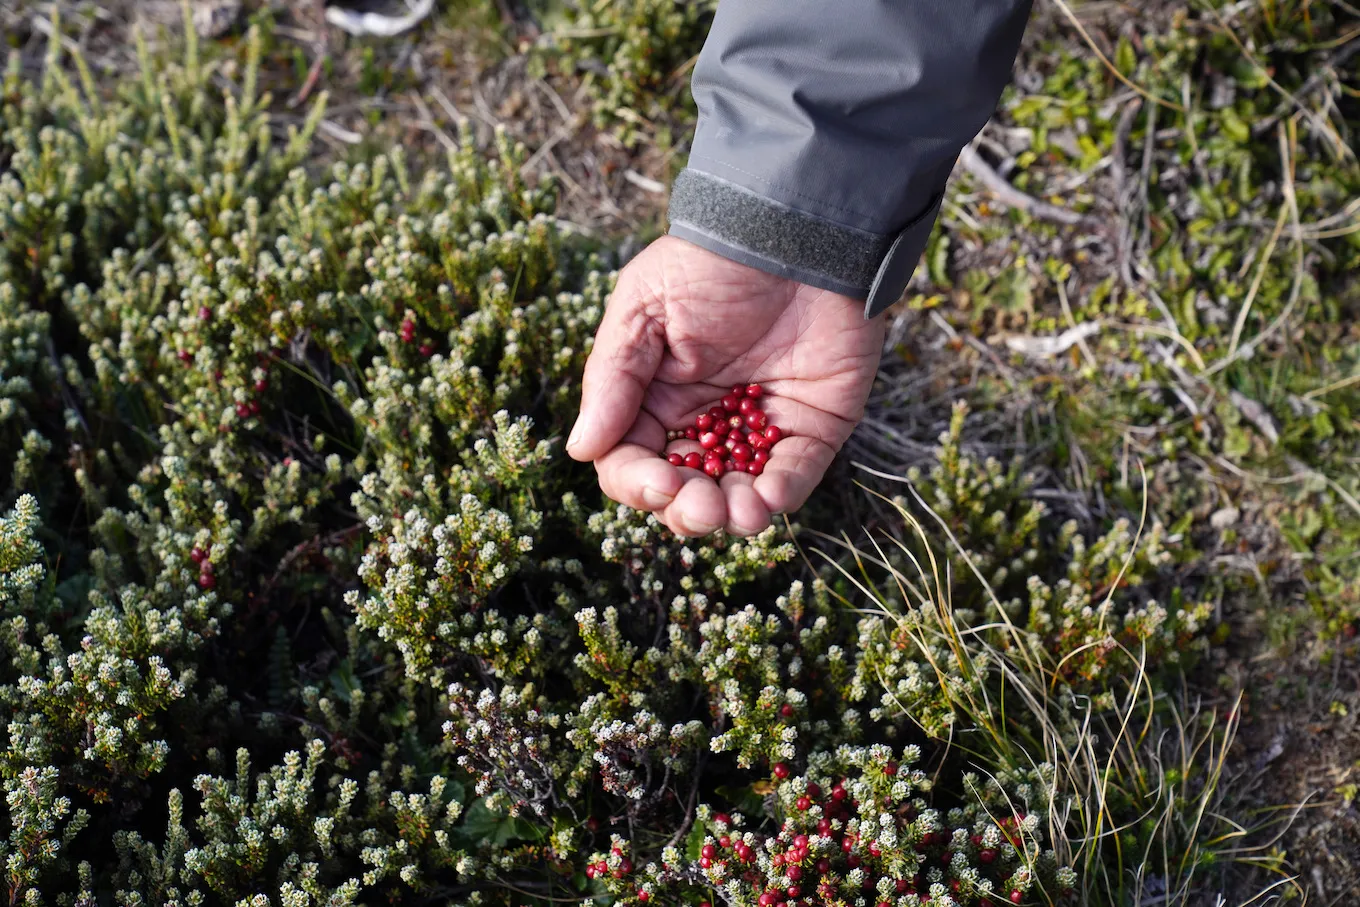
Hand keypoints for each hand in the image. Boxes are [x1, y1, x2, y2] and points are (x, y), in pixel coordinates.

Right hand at [566, 236, 884, 536]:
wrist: (794, 228)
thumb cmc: (710, 261)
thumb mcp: (644, 309)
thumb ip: (613, 378)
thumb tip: (581, 449)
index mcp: (657, 398)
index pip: (634, 460)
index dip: (639, 483)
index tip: (658, 482)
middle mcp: (706, 421)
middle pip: (685, 492)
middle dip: (688, 510)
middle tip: (700, 505)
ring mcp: (761, 427)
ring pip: (740, 496)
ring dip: (733, 516)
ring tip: (737, 512)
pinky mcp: (814, 424)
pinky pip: (797, 474)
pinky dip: (782, 496)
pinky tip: (767, 498)